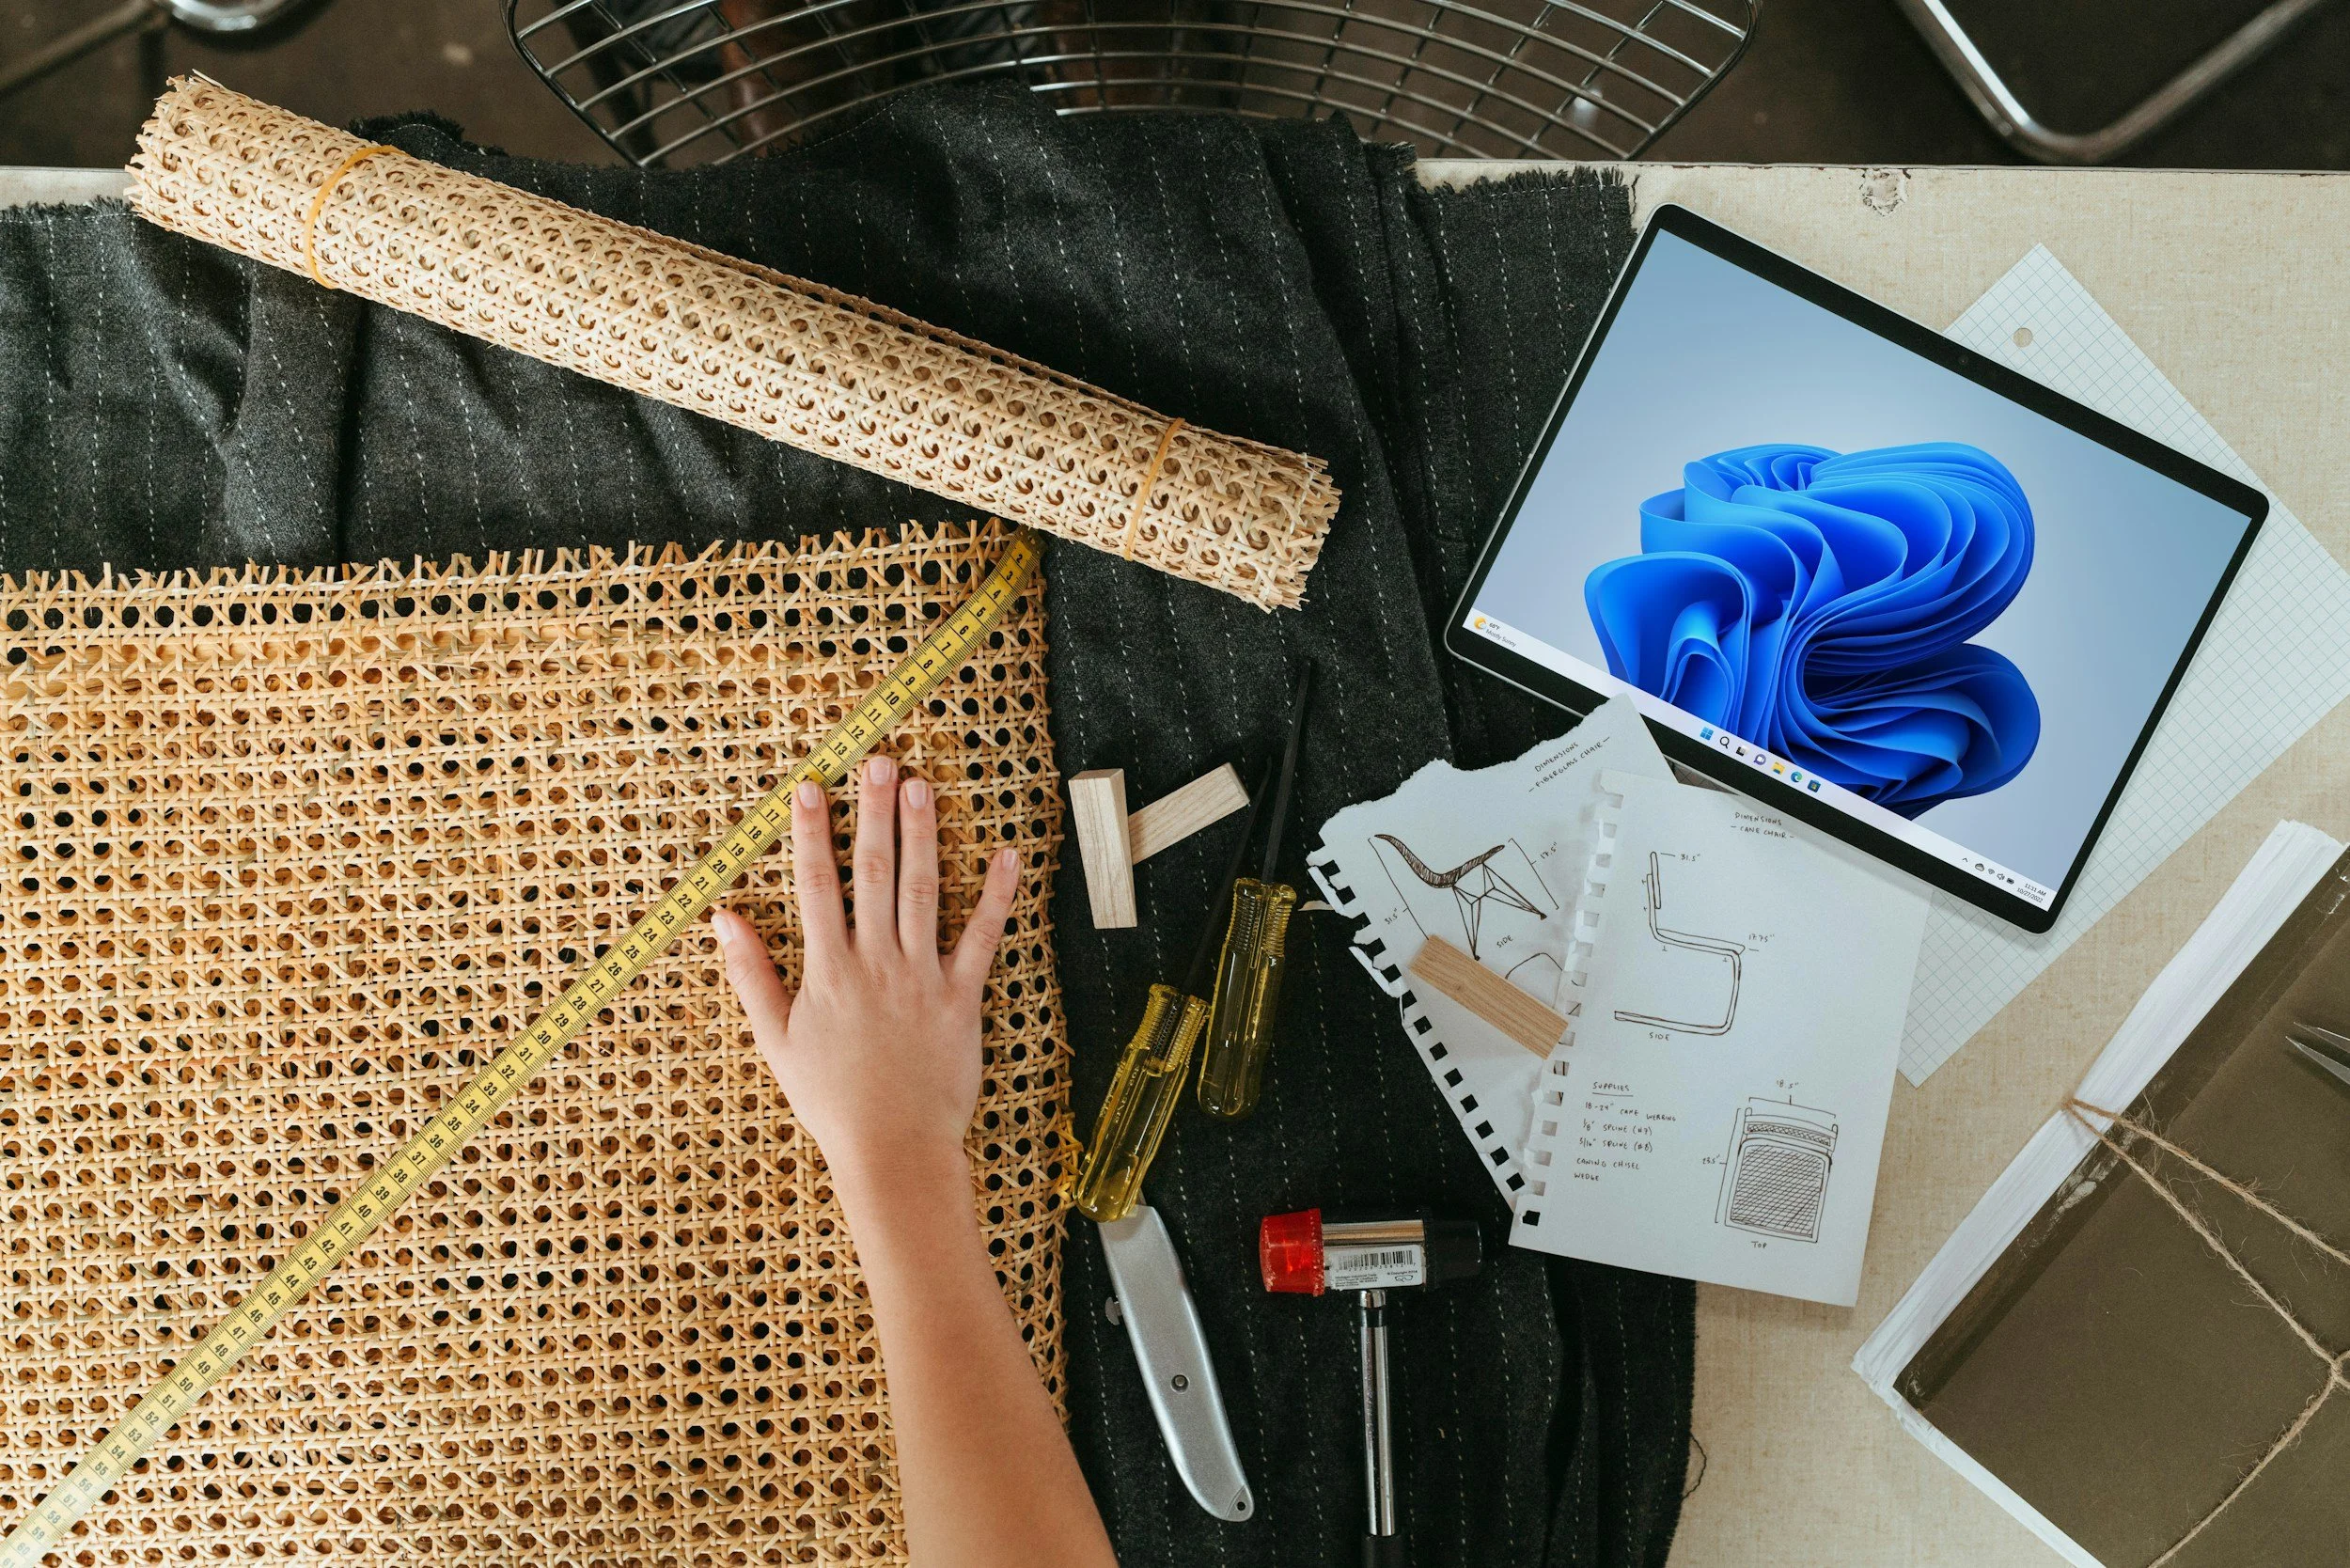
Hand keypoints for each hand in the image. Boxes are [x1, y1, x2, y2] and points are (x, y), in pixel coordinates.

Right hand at [712, 755, 1020, 1201]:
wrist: (892, 1149)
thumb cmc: (831, 1100)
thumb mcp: (775, 1040)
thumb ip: (750, 975)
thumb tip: (721, 918)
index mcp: (827, 971)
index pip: (815, 886)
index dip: (812, 833)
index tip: (809, 787)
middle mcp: (874, 964)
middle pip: (873, 874)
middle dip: (873, 814)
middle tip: (877, 762)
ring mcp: (921, 978)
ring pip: (922, 892)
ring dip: (923, 836)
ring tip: (921, 787)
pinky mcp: (962, 998)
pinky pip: (982, 939)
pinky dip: (997, 897)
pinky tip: (1008, 856)